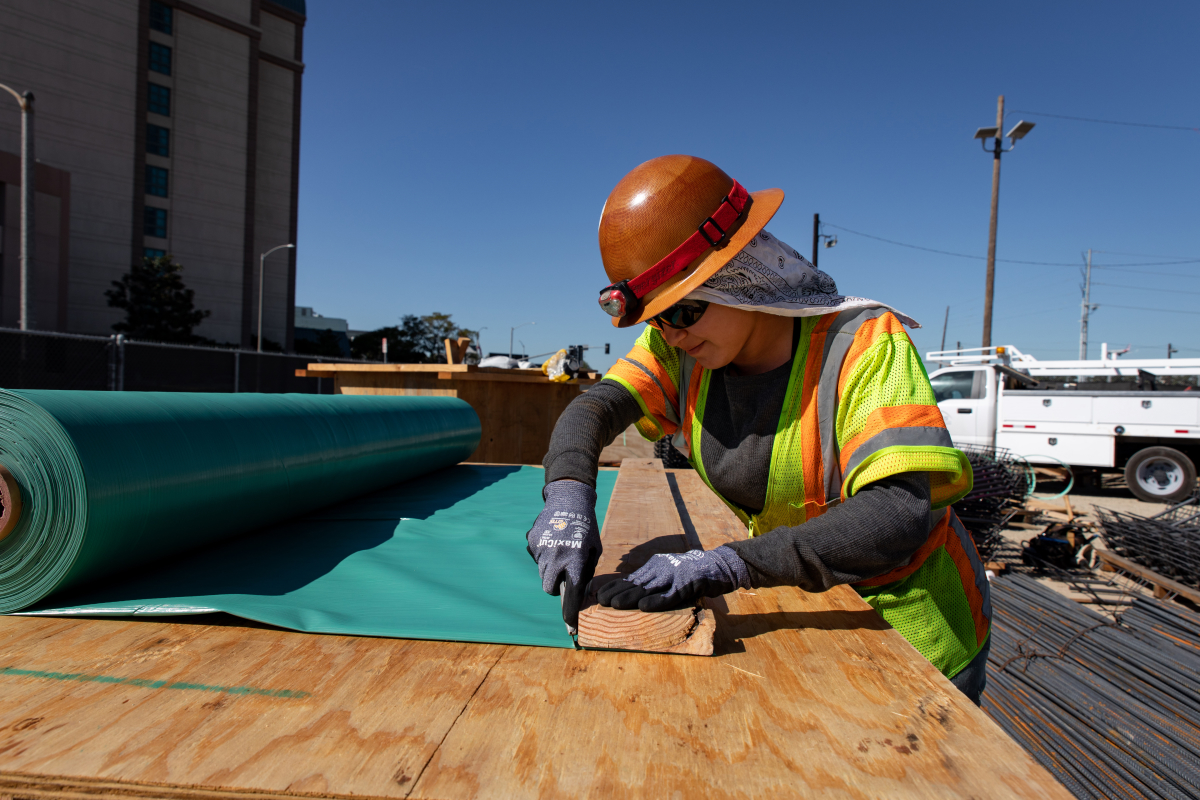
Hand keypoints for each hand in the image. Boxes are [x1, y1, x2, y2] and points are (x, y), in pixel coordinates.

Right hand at [526, 480, 601, 633]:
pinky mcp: (532, 542)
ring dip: (550, 568)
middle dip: (555, 586)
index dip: (570, 614)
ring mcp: (542, 550)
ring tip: (561, 550)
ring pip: (542, 573)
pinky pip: (537, 558)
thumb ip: (587, 572)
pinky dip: (544, 554)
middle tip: (564, 574)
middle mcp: (557, 558)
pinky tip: (553, 540)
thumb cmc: (586, 528)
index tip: (570, 629)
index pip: (571, 595)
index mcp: (576, 561)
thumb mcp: (595, 550)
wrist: (568, 500)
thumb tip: (581, 593)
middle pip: (548, 588)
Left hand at [596, 546, 749, 611]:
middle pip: (635, 583)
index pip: (631, 577)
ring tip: (614, 604)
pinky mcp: (686, 586)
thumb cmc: (691, 573)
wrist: (718, 565)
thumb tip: (633, 594)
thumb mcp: (668, 572)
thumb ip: (653, 580)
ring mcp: (673, 577)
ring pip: (648, 589)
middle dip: (616, 592)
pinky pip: (669, 596)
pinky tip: (643, 607)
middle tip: (599, 600)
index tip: (597, 592)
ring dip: (630, 597)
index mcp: (655, 565)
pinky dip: (655, 602)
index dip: (614, 586)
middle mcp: (661, 569)